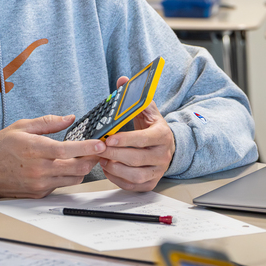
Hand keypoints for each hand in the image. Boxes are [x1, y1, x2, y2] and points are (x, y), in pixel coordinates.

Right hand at [0, 115, 106, 198]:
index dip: (88, 147)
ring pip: (73, 179)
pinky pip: (61, 185)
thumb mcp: (22, 126)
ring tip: (81, 158)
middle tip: (96, 150)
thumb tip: (69, 118)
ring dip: (81, 169)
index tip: (100, 143)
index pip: (68, 149)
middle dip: (92, 159)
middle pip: (77, 168)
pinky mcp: (39, 193)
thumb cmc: (0, 147)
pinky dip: (66, 176)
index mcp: (35, 148)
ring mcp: (39, 183)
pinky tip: (61, 167)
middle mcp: (39, 168)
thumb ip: (48, 122)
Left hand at [99, 76, 175, 190]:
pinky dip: (118, 179)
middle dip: (114, 154)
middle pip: (137, 159)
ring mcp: (158, 171)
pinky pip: (133, 185)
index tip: (109, 139)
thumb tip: (122, 80)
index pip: (144, 139)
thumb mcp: (146, 110)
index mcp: (162, 135)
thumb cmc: (151, 127)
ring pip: (135, 175)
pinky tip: (108, 168)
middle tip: (98, 148)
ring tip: (102, 159)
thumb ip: (133, 96)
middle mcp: (163, 155)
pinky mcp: (151, 183)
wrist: (167, 145)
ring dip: (115, 168)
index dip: (126, 139)